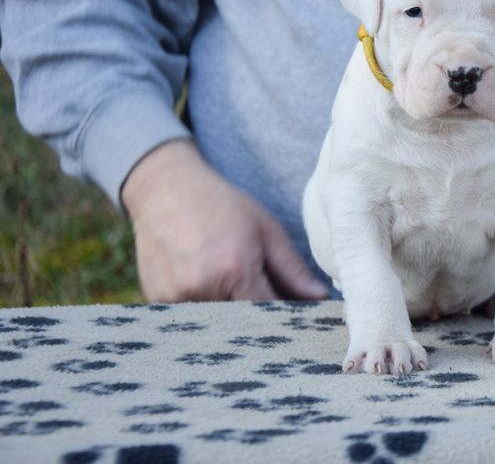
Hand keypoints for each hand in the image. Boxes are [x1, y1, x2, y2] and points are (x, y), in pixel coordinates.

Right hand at [121, 140, 328, 302]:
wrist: (165, 189)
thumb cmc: (221, 205)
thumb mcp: (266, 230)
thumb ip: (293, 270)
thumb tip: (319, 298)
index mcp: (234, 271)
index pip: (269, 316)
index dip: (283, 318)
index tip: (293, 317)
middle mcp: (202, 289)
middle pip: (241, 324)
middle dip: (256, 318)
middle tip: (260, 295)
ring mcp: (175, 297)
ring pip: (215, 321)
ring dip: (228, 311)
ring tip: (226, 278)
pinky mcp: (156, 299)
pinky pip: (189, 316)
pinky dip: (202, 306)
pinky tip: (201, 278)